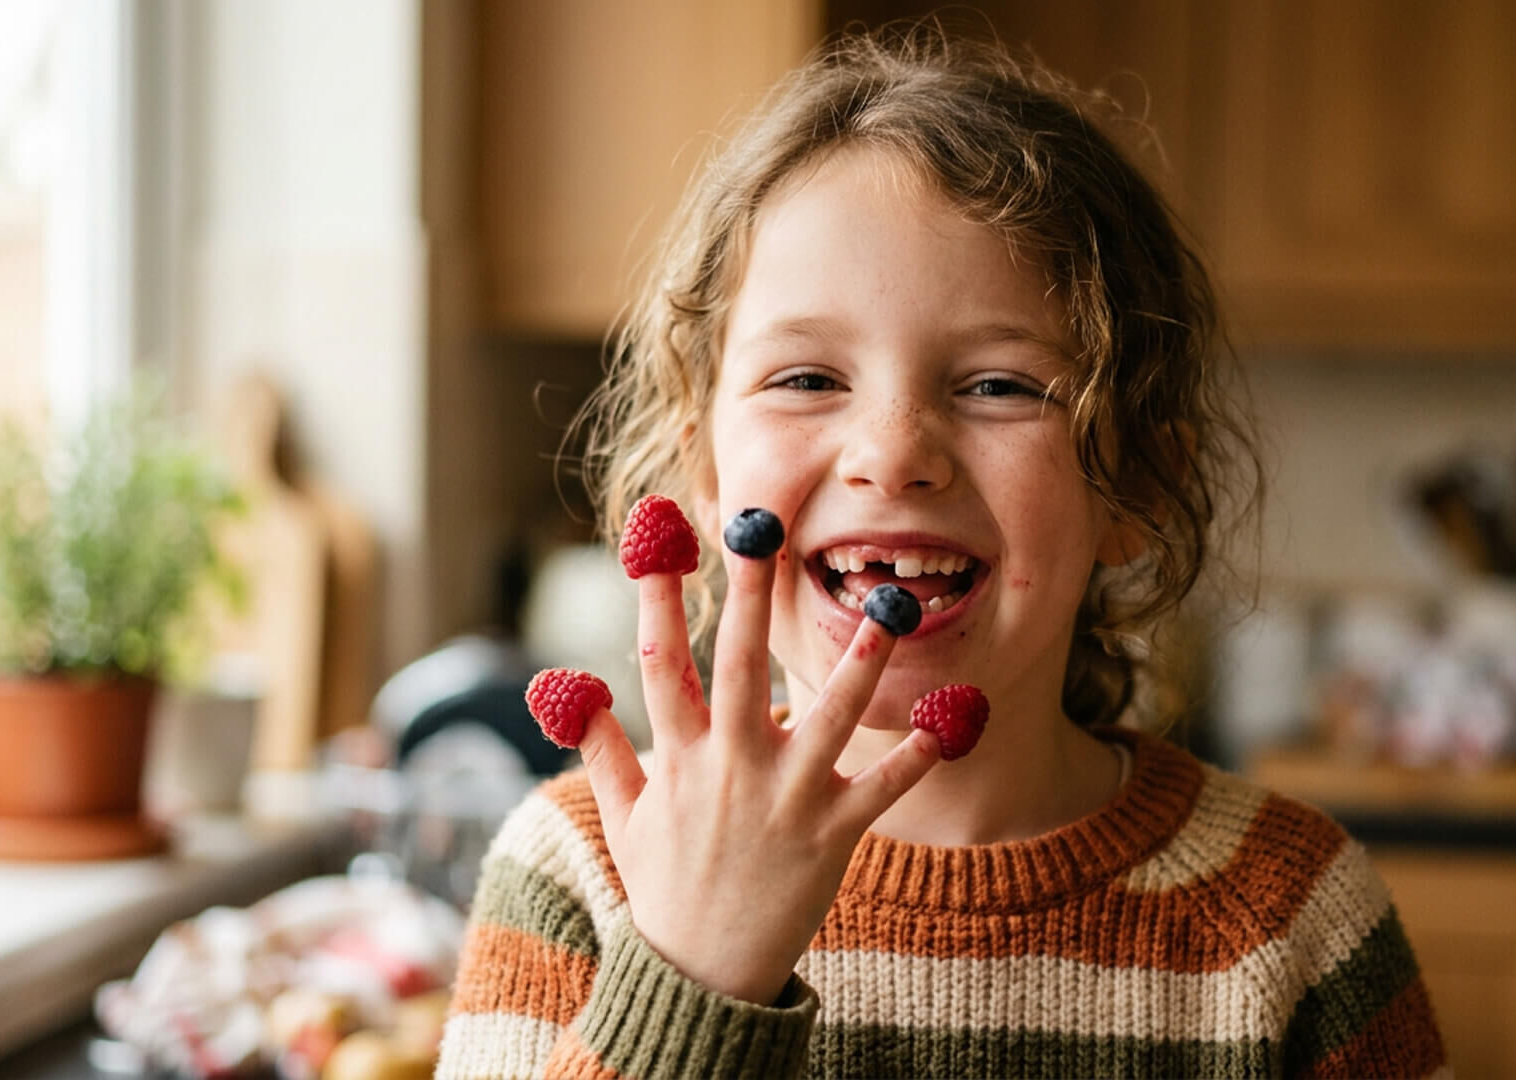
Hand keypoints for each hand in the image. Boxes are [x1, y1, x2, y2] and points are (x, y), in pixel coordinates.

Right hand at [572, 506, 940, 1005]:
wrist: (701, 974)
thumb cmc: (663, 884)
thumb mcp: (621, 815)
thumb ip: (600, 745)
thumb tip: (565, 685)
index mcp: (677, 757)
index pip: (659, 659)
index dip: (657, 591)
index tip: (659, 530)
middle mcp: (730, 769)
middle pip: (737, 666)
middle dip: (748, 594)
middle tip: (761, 528)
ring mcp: (784, 801)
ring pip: (825, 717)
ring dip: (858, 660)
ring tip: (887, 604)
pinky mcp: (833, 836)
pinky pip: (882, 789)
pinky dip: (915, 754)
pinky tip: (950, 717)